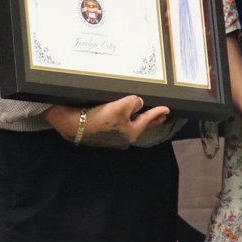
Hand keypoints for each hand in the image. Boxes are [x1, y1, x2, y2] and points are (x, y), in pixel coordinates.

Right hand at [45, 95, 169, 148]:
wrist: (73, 125)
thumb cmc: (100, 116)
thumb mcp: (121, 106)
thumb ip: (134, 103)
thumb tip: (138, 104)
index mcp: (132, 132)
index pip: (148, 120)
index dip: (158, 113)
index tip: (168, 109)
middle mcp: (124, 138)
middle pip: (142, 126)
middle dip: (152, 121)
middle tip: (163, 116)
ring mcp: (114, 138)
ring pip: (132, 127)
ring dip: (140, 120)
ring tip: (147, 115)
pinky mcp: (104, 134)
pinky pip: (122, 126)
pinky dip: (128, 121)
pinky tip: (127, 117)